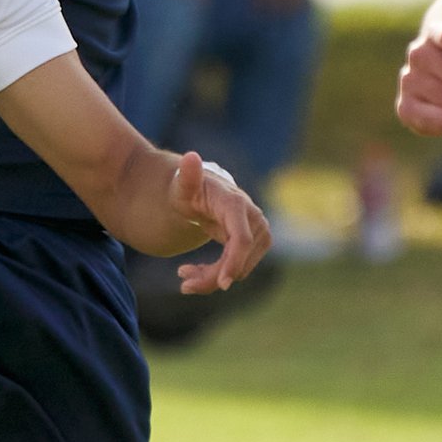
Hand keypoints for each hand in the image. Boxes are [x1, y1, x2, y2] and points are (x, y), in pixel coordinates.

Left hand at [170, 152, 270, 294]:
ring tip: (184, 274)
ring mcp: (259, 233)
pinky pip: (239, 268)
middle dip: (212, 276)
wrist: (200, 194)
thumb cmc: (189, 189)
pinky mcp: (256, 244)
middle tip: (183, 283)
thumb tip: (190, 157)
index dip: (234, 262)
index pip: (242, 239)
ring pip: (240, 268)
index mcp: (236, 204)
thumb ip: (187, 175)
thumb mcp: (182, 184)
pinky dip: (218, 275)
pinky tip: (195, 273)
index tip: (222, 284)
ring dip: (212, 278)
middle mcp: (254, 218)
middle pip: (239, 259)